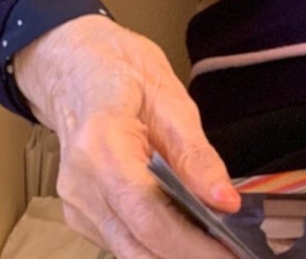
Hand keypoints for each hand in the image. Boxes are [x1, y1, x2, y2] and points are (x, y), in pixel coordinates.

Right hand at [14, 15, 240, 257]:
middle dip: (187, 256)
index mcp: (101, 145)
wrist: (76, 66)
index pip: (147, 214)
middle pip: (136, 244)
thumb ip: (197, 155)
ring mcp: (75, 203)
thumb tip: (225, 199)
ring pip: (128, 251)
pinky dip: (155, 245)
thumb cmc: (121, 71)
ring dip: (173, 254)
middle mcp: (80, 184)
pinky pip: (121, 241)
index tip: (227, 252)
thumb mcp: (171, 99)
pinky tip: (187, 236)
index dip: (190, 243)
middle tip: (231, 255)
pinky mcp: (79, 213)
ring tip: (216, 246)